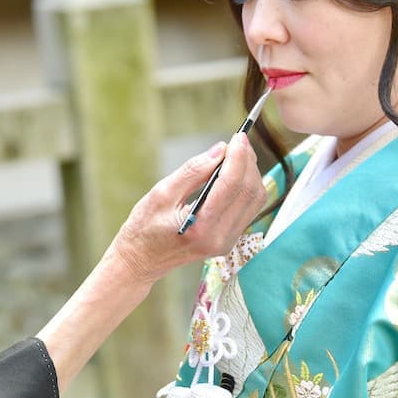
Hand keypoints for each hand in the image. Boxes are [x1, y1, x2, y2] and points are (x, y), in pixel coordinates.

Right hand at [109, 131, 266, 284]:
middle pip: (249, 192)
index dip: (238, 157)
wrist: (142, 260)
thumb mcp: (161, 193)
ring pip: (255, 200)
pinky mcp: (229, 240)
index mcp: (201, 227)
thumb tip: (219, 150)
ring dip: (250, 173)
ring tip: (238, 154)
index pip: (231, 186)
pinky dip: (247, 186)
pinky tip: (236, 172)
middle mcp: (220, 238)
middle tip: (239, 141)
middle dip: (247, 162)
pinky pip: (249, 209)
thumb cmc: (144, 227)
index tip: (238, 137)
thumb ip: (192, 171)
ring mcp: (227, 242)